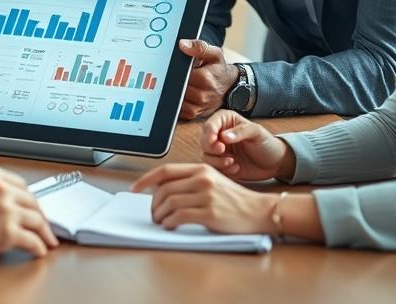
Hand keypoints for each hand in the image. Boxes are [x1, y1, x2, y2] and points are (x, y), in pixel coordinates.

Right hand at [0, 164, 58, 262]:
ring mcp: (7, 211)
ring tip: (46, 239)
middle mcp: (2, 189)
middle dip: (39, 214)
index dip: (27, 198)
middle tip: (42, 223)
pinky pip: (31, 241)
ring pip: (36, 220)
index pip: (20, 184)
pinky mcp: (7, 233)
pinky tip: (39, 250)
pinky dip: (38, 247)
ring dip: (44, 231)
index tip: (28, 206)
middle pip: (31, 201)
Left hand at [132, 163, 273, 233]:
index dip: (146, 179)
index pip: (165, 171)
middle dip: (153, 204)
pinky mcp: (210, 213)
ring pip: (169, 203)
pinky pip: (179, 217)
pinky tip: (170, 226)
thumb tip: (161, 191)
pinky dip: (169, 222)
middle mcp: (202, 179)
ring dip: (159, 215)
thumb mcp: (212, 181)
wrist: (259, 211)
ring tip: (161, 221)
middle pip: (164, 189)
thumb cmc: (234, 199)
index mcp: (201, 168)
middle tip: (153, 213)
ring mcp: (207, 196)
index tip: (136, 188)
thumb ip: (190, 182)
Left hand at [178, 39, 238, 118]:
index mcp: (205, 79)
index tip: (177, 66)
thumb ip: (199, 47)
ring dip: (175, 90)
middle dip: (175, 80)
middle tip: (177, 74)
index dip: (178, 69)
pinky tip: (181, 92)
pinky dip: (177, 100)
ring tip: (180, 83)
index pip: (181, 74)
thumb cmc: (219, 69)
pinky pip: (178, 108)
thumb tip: (182, 45)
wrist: (229, 86)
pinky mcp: (193, 114)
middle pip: (177, 86)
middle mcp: (202, 95)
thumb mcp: (214, 54)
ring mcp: (198, 107)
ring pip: (176, 97)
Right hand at [200, 110, 293, 181]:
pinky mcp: (222, 165)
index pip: (210, 125)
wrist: (275, 162)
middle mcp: (219, 135)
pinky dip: (223, 169)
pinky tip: (236, 168)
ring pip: (206, 156)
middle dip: (211, 148)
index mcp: (225, 121)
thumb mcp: (257, 132)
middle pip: (204, 141)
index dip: (209, 134)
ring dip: (217, 161)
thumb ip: (240, 132)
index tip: (214, 141)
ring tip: (232, 162)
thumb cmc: (266, 142)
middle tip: (223, 151)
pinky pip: (214, 168)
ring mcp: (220, 151)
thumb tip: (223, 136)